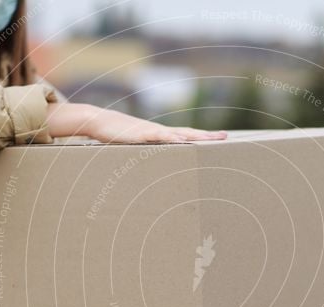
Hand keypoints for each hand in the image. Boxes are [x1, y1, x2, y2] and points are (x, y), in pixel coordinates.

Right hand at [46, 103, 226, 142]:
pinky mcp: (140, 135)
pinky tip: (182, 140)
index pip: (186, 135)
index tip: (220, 138)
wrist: (98, 121)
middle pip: (188, 132)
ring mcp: (151, 132)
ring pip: (178, 134)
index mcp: (160, 135)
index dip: (202, 137)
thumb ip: (145, 154)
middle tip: (225, 136)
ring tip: (211, 138)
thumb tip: (153, 167)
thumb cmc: (116, 136)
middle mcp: (159, 131)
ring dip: (194, 136)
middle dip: (207, 136)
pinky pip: (159, 137)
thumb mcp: (134, 147)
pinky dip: (171, 138)